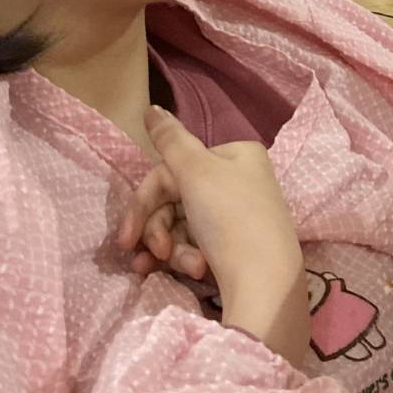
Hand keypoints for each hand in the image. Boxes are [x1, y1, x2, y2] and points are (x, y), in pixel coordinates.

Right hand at [118, 107, 307, 361]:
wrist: (266, 284)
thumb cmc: (230, 219)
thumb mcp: (195, 171)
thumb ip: (169, 140)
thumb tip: (150, 108)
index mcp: (234, 155)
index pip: (172, 170)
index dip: (145, 202)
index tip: (126, 234)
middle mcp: (238, 180)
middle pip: (174, 200)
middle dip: (157, 231)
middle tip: (144, 255)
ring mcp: (237, 215)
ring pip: (182, 226)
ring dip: (171, 249)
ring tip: (183, 268)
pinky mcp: (235, 248)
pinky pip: (197, 246)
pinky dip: (187, 259)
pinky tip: (194, 274)